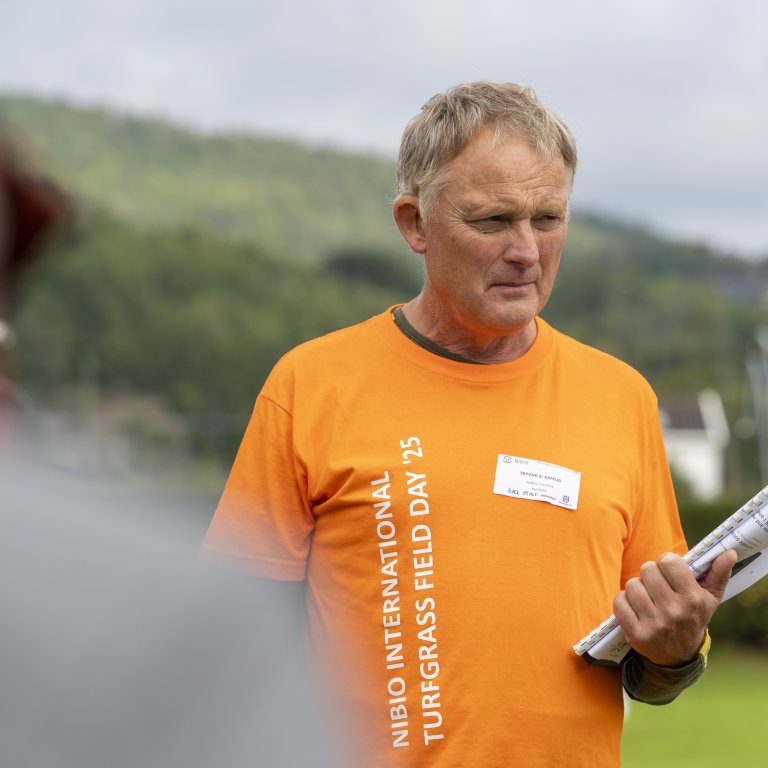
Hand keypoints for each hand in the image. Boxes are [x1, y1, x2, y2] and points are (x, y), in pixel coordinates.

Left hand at [613, 549, 736, 665]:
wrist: (679, 655)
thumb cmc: (693, 617)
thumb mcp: (710, 598)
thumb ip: (719, 573)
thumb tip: (729, 553)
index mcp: (693, 599)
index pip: (668, 561)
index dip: (666, 562)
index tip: (669, 571)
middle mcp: (674, 612)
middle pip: (647, 569)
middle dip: (651, 574)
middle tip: (657, 585)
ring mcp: (654, 624)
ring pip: (632, 584)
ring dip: (637, 588)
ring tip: (648, 597)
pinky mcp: (636, 634)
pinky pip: (619, 601)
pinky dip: (624, 601)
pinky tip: (635, 607)